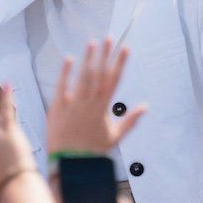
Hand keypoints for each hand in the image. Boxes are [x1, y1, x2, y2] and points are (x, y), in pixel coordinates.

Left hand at [46, 39, 144, 154]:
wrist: (70, 164)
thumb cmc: (92, 151)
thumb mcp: (115, 137)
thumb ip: (131, 120)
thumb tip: (145, 107)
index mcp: (103, 108)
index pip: (114, 80)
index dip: (120, 63)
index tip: (126, 48)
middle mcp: (90, 103)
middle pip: (99, 74)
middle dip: (105, 55)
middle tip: (110, 38)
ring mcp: (73, 104)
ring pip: (83, 77)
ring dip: (88, 58)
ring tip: (93, 42)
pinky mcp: (57, 107)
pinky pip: (62, 86)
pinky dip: (66, 72)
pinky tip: (70, 58)